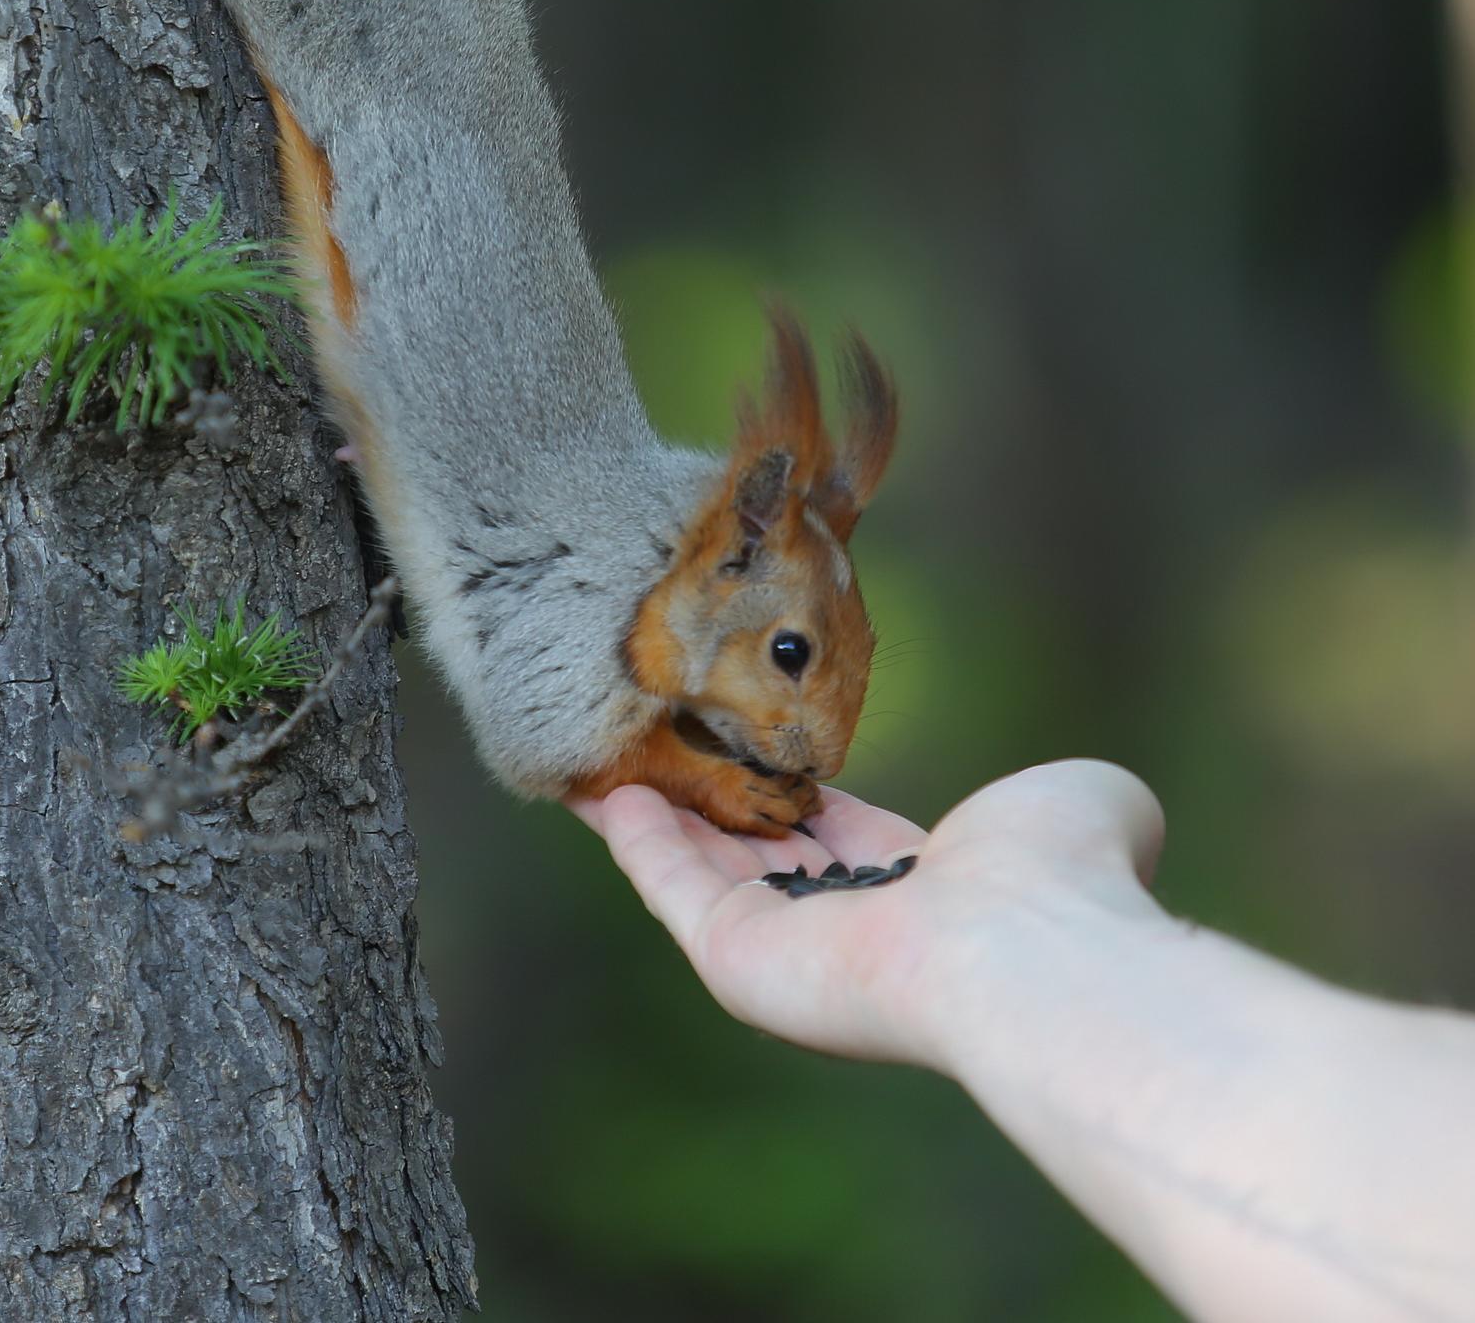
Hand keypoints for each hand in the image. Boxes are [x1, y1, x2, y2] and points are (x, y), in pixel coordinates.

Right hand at [569, 760, 1164, 1072]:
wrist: (1029, 945)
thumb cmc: (1062, 873)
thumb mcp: (1077, 800)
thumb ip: (1067, 796)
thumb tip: (1090, 803)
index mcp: (917, 887)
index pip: (832, 829)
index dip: (784, 781)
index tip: (743, 731)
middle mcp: (846, 924)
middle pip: (752, 848)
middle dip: (701, 791)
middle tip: (651, 734)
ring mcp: (786, 949)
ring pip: (698, 867)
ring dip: (650, 809)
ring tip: (602, 749)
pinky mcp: (736, 959)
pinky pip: (669, 888)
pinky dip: (632, 839)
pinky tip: (599, 787)